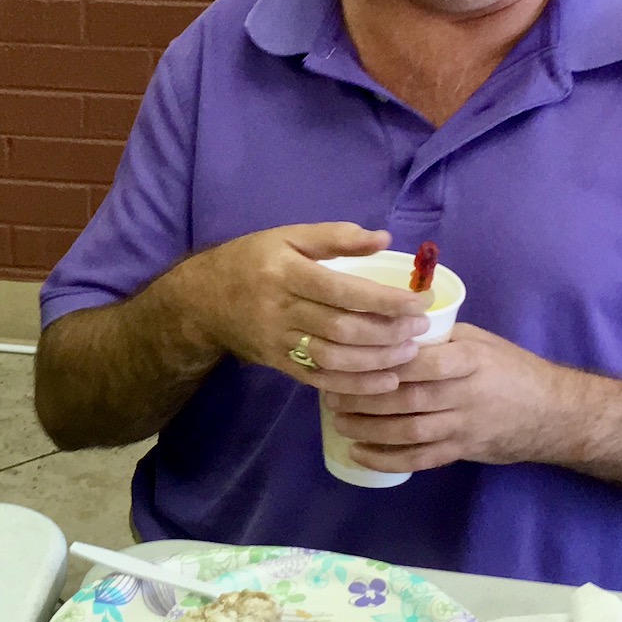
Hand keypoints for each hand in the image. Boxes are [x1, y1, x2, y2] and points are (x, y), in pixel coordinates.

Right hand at [177, 222, 431, 388]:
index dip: (384, 300)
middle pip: (341, 328)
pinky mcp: (278, 365)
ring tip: (408, 355)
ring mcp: (278, 341)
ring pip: (333, 359)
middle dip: (387, 333)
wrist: (201, 301)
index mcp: (286, 272)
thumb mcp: (288, 236)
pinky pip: (319, 380)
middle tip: (420, 329)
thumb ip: (336, 236)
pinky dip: (354, 385)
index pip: (342, 290)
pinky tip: (383, 381)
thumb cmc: (252, 260)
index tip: (418, 302)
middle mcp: (281, 310)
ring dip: (375, 362)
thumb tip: (384, 239)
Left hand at [322, 324, 570, 472]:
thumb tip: (394, 326)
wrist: (552, 413)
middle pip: (404, 397)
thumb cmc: (511, 368)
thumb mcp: (481, 340)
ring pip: (406, 430)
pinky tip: (360, 452)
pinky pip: (418, 459)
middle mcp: (464, 393)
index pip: (418, 360)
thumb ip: (441, 337)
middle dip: (362, 396)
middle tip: (329, 391)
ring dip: (367, 427)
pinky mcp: (460, 452)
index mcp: (468, 358)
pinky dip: (386, 458)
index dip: (380, 361)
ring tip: (338, 419)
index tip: (349, 356)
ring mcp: (462, 426)